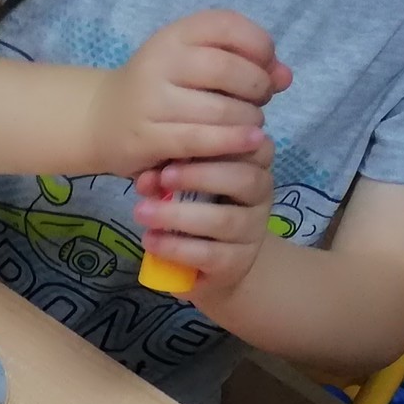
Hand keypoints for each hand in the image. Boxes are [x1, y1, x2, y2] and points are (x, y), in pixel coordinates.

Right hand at [87, 10, 288, 174]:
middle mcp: (159, 62)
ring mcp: (150, 101)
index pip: (229, 26)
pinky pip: (200, 140)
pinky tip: (247, 142)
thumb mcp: (195, 63)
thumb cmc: (160, 89)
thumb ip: (242, 63)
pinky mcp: (146, 137)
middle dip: (257, 88)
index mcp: (174, 35)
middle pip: (228, 69)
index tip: (266, 67)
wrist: (100, 120)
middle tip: (259, 102)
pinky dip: (230, 143)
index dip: (260, 46)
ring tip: (251, 126)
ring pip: (219, 110)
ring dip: (248, 120)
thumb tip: (285, 76)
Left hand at [133, 143, 277, 296]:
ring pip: (224, 220)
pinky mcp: (237, 263)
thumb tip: (146, 177)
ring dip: (179, 215)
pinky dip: (175, 247)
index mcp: (254, 166)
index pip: (253, 146)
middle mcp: (260, 196)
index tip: (186, 138)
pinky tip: (150, 240)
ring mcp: (252, 232)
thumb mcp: (183, 185)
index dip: (225, 140)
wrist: (208, 264)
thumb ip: (170, 174)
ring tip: (143, 212)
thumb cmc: (196, 211)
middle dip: (200, 175)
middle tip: (163, 177)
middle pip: (244, 179)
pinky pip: (209, 254)